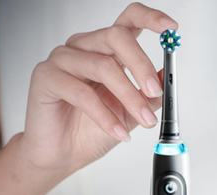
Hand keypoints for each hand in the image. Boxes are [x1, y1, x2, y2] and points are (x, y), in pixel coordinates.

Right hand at [20, 3, 177, 174]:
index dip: (149, 18)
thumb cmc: (92, 131)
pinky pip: (82, 93)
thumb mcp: (130, 113)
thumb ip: (148, 96)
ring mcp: (63, 59)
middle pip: (116, 37)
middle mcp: (84, 49)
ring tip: (145, 120)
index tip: (171, 29)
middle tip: (156, 92)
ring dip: (130, 97)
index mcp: (105, 51)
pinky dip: (105, 116)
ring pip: (103, 66)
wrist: (65, 154)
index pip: (127, 21)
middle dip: (141, 65)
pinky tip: (118, 132)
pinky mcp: (46, 77)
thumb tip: (166, 78)